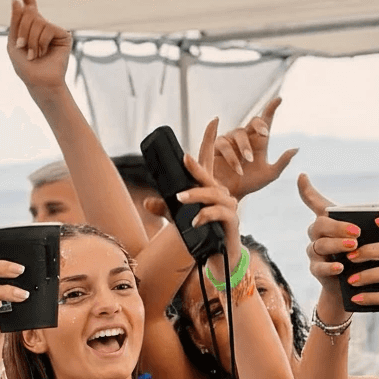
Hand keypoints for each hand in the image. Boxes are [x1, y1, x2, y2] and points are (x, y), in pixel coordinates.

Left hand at [7, 0, 71, 92]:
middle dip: (21, 30)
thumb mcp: (13, 41)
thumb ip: (15, 21)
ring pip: (37, 21)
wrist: (40, 82)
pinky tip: (42, 53)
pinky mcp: (64, 36)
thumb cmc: (26, 67)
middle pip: (28, 13)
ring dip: (31, 40)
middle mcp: (43, 26)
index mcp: (31, 27)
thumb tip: (16, 0)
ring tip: (33, 54)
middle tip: (21, 47)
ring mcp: (54, 30)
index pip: (28, 5)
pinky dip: (41, 42)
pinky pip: (47, 29)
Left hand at [175, 119, 242, 276]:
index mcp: (211, 190)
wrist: (219, 258)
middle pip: (209, 178)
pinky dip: (205, 216)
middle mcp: (223, 195)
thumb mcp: (180, 220)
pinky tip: (195, 221)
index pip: (210, 163)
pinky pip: (218, 214)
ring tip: (181, 200)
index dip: (211, 140)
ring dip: (196, 196)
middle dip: (197, 168)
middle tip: (184, 159)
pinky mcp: (232, 222)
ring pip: (213, 195)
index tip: (214, 120)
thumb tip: (146, 201)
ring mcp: (230, 208)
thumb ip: (166, 210)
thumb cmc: (203, 236)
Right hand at [213, 98, 298, 200]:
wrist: (232, 195)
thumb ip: (282, 162)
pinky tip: (232, 154)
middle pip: (252, 123)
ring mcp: (230, 140)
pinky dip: (230, 154)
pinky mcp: (216, 146)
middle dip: (259, 125)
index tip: (279, 99)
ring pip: (238, 133)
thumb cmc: (250, 183)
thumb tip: (296, 148)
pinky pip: (222, 143)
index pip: (265, 122)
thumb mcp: (269, 175)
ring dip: (244, 147)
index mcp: (258, 142)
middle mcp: (244, 137)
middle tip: (265, 134)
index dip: (271, 108)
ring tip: (247, 162)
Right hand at [298, 173, 352, 299]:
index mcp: (329, 222)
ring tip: (353, 246)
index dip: (306, 190)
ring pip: (318, 245)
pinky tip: (340, 266)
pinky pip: (318, 267)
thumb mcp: (372, 239)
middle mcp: (317, 235)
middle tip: (357, 232)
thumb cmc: (364, 257)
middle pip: (319, 225)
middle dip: (338, 227)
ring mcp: (315, 253)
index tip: (302, 175)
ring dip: (336, 244)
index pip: (314, 202)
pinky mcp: (316, 271)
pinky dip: (329, 266)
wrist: (355, 288)